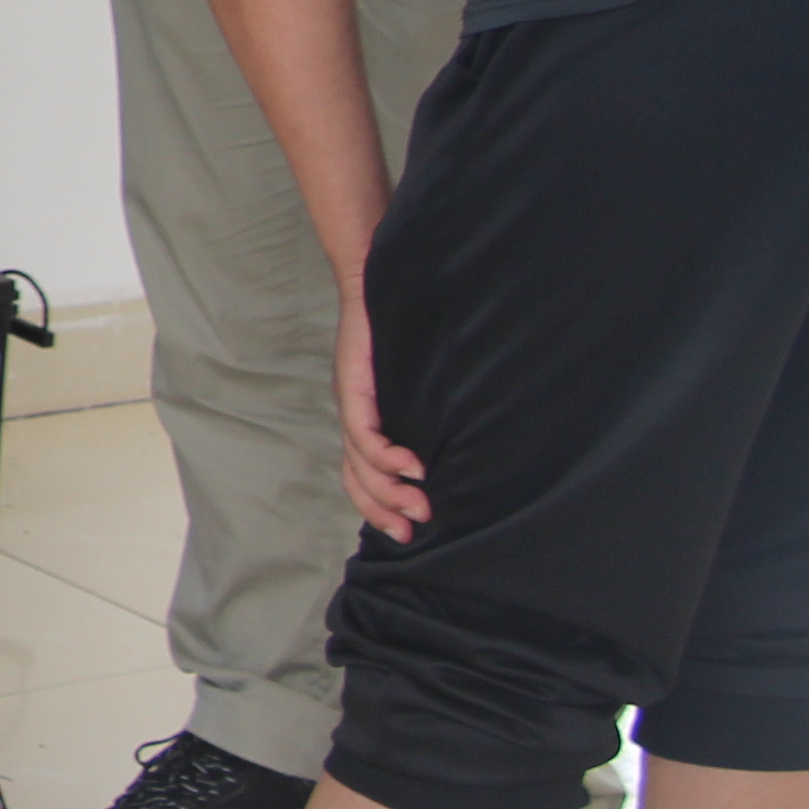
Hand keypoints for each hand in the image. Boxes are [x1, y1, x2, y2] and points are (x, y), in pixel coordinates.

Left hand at [337, 283, 431, 544]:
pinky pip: (364, 432)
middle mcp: (353, 416)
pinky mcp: (354, 385)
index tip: (408, 532)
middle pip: (357, 479)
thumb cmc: (404, 326)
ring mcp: (351, 402)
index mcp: (365, 418)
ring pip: (360, 463)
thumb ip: (427, 410)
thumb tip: (458, 444)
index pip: (362, 476)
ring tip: (421, 506)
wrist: (377, 275)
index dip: (379, 507)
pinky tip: (412, 468)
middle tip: (414, 532)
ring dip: (390, 491)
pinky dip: (388, 456)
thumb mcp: (417, 380)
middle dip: (384, 511)